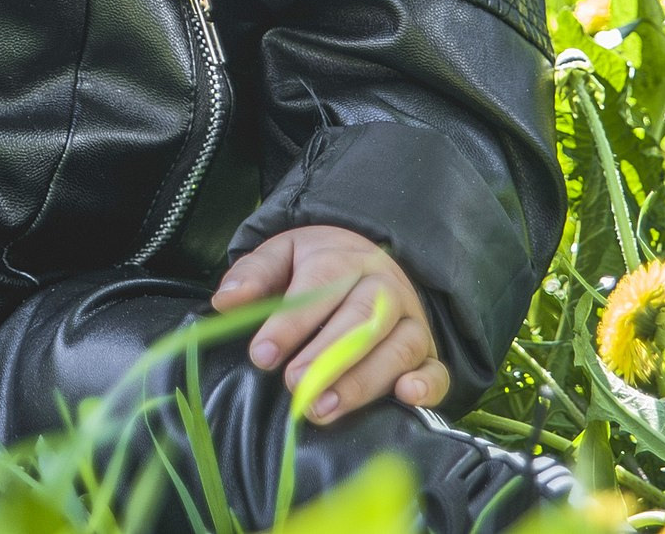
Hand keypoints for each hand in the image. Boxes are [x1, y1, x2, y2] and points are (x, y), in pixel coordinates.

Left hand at [211, 226, 448, 422]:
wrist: (367, 262)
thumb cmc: (317, 266)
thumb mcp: (281, 256)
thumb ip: (254, 275)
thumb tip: (227, 301)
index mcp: (346, 259)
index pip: (322, 285)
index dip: (291, 322)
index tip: (261, 353)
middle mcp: (385, 288)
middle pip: (362, 319)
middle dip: (326, 357)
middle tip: (294, 386)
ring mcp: (411, 321)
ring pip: (397, 348)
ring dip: (361, 381)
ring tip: (323, 408)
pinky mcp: (428, 354)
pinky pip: (437, 371)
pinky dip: (426, 386)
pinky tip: (404, 397)